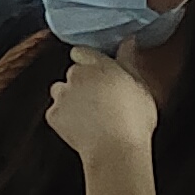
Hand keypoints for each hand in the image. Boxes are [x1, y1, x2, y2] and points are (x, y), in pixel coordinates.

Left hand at [43, 44, 157, 163]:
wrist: (115, 151)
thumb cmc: (134, 122)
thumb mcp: (141, 87)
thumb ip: (129, 62)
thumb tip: (128, 42)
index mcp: (100, 66)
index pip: (82, 52)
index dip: (89, 62)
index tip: (97, 72)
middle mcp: (77, 76)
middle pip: (73, 73)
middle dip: (82, 82)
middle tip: (100, 99)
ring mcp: (62, 95)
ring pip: (60, 90)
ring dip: (70, 98)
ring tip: (90, 115)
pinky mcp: (53, 114)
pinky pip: (55, 111)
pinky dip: (64, 118)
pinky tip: (82, 126)